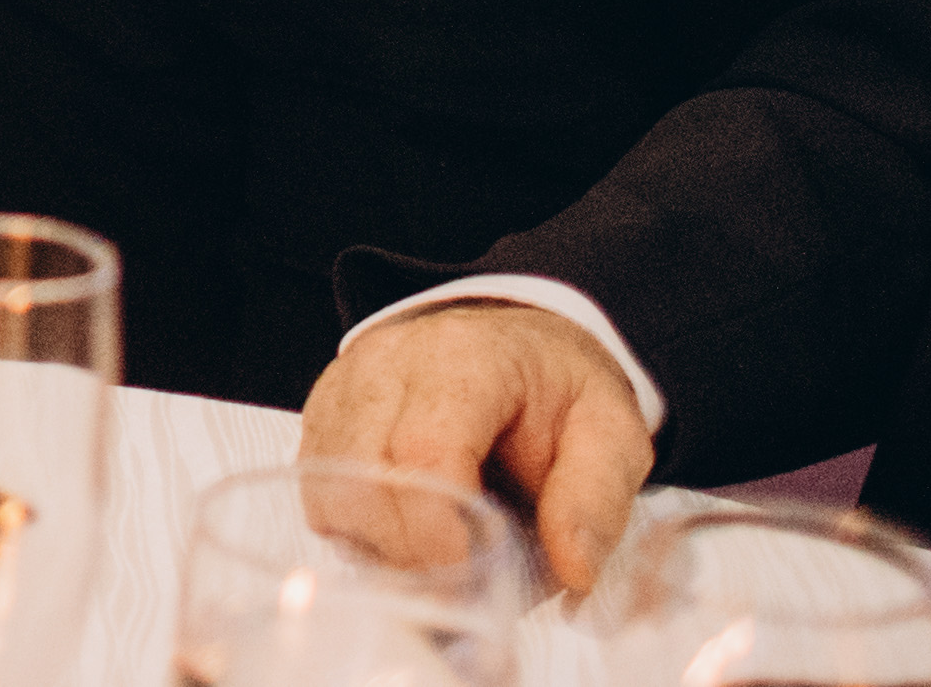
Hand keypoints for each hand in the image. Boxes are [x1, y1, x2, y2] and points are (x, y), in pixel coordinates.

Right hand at [298, 301, 652, 596]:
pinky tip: (407, 529)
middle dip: (408, 552)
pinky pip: (318, 489)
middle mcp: (389, 362)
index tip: (470, 579)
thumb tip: (574, 571)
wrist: (521, 347)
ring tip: (437, 553)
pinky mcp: (324, 413)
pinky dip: (357, 527)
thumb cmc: (559, 393)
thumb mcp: (611, 435)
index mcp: (466, 359)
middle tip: (459, 584)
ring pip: (329, 488)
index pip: (422, 451)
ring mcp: (346, 384)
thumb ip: (596, 499)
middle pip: (363, 476)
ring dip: (378, 543)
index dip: (436, 531)